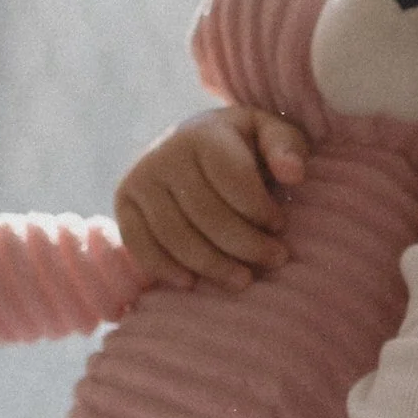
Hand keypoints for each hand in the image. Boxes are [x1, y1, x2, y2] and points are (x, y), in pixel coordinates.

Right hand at [114, 105, 307, 289]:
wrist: (187, 143)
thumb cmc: (240, 145)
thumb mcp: (269, 133)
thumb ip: (287, 147)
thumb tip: (294, 174)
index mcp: (204, 133)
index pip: (235, 182)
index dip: (261, 211)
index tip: (280, 225)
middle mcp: (165, 153)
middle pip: (207, 214)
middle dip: (245, 245)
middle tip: (273, 260)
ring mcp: (140, 178)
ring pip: (175, 235)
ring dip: (212, 265)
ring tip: (243, 281)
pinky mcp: (123, 201)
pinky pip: (140, 244)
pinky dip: (165, 268)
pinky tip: (193, 283)